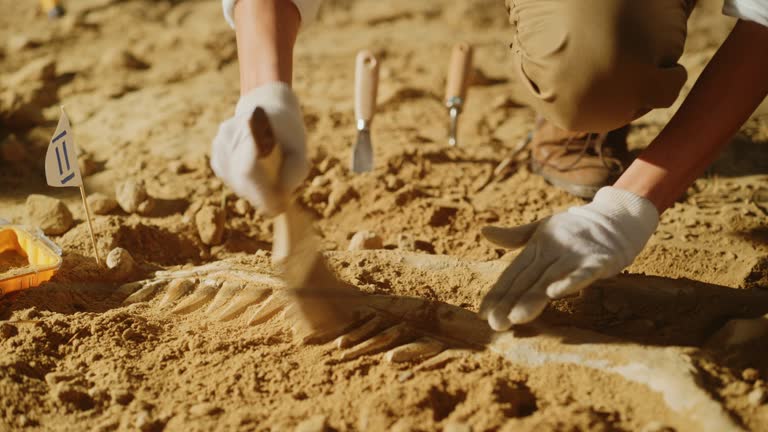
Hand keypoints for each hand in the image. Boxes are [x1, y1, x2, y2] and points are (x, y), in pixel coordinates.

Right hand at [211, 82, 307, 214]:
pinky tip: (258, 173)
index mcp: (251, 126)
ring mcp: (219, 144)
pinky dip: (246, 185)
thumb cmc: (288, 131)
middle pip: (240, 179)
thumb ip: (295, 171)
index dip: (260, 193)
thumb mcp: (300, 148)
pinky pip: (230, 181)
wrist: (269, 109)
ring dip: (254, 191)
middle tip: (278, 206)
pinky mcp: (216, 156)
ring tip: (272, 180)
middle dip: (260, 197)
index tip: (276, 208)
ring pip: (235, 183)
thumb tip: (281, 196)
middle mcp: (229, 133)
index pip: (248, 169)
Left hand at [479, 186, 658, 330]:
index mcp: (537, 246)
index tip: (483, 314)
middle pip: (528, 280)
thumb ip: (514, 237)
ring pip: (550, 279)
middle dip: (511, 302)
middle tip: (496, 323)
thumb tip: (483, 232)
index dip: (498, 293)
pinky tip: (555, 293)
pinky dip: (569, 281)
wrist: (615, 218)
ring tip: (516, 317)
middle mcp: (553, 251)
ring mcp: (575, 255)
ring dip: (533, 298)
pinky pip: (583, 272)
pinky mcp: (598, 260)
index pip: (514, 274)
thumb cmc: (574, 229)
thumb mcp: (542, 230)